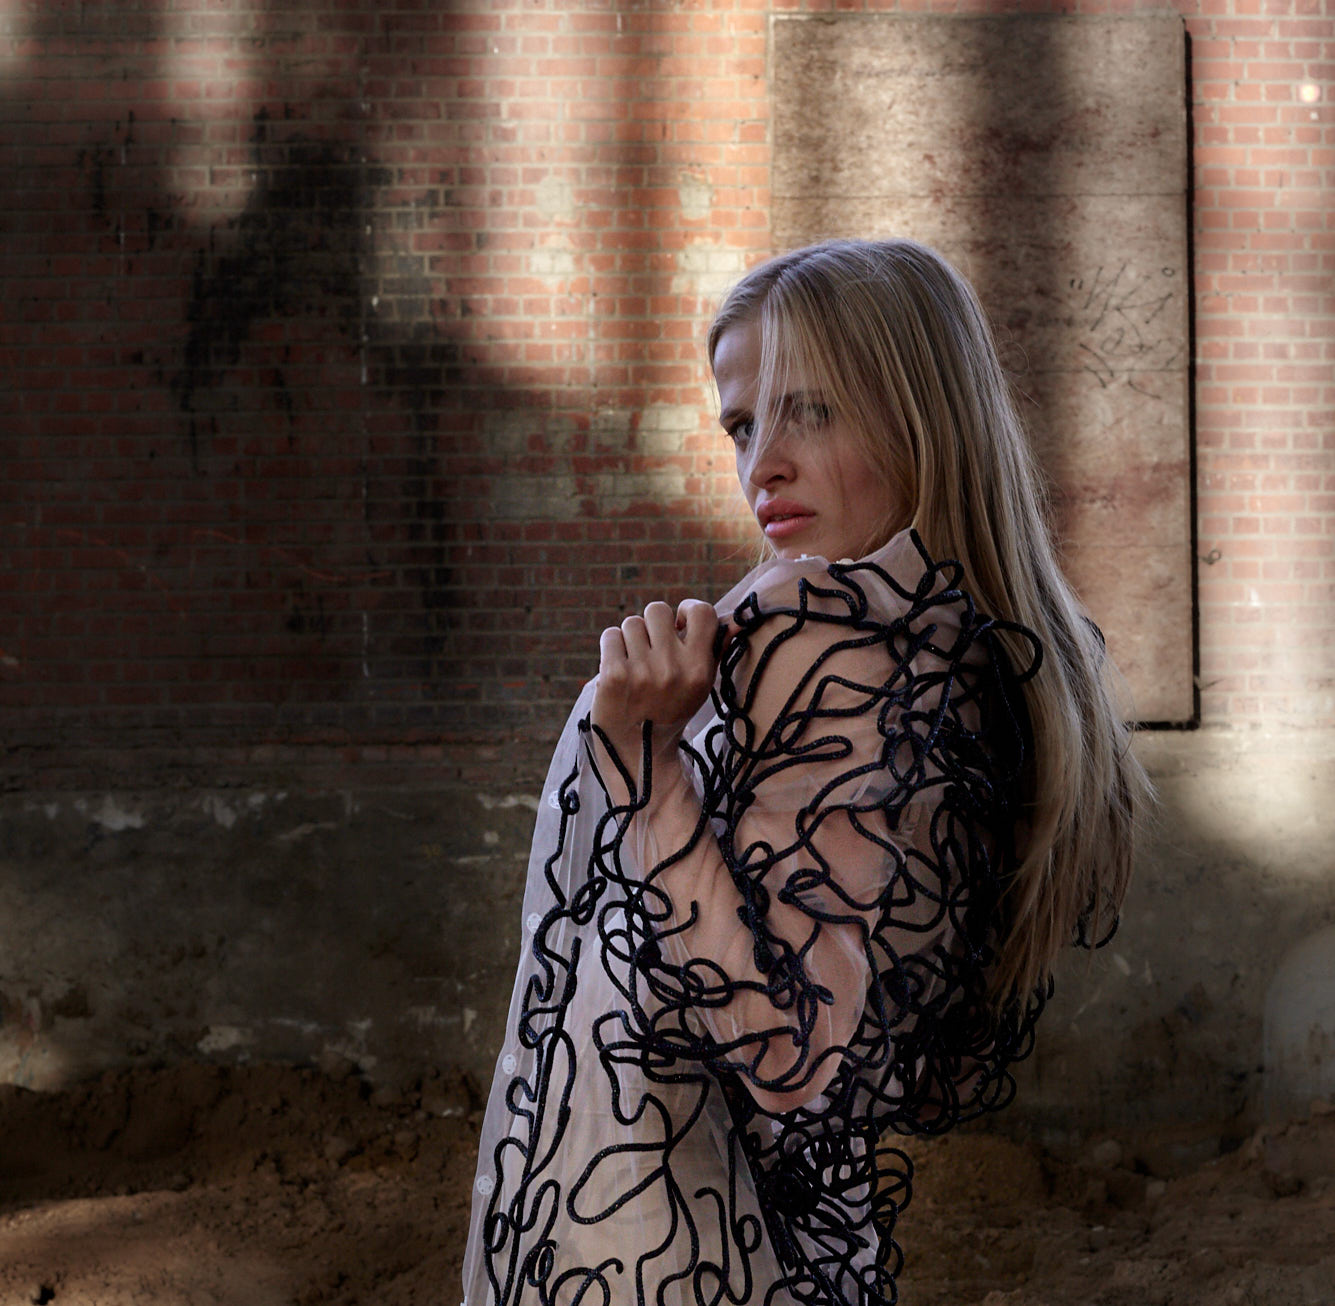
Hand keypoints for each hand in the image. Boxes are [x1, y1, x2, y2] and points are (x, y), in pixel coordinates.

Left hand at [590, 599, 721, 771]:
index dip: (686, 610)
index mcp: (699, 668)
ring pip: (631, 623)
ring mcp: (642, 671)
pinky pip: (610, 636)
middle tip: (650, 651)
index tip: (678, 624)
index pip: (702, 612)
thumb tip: (735, 621)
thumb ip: (713, 651)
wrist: (640, 754)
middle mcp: (673, 668)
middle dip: (651, 627)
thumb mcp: (700, 686)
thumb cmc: (670, 712)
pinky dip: (611, 649)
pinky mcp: (613, 675)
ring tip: (634, 666)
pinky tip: (617, 671)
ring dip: (630, 640)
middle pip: (657, 610)